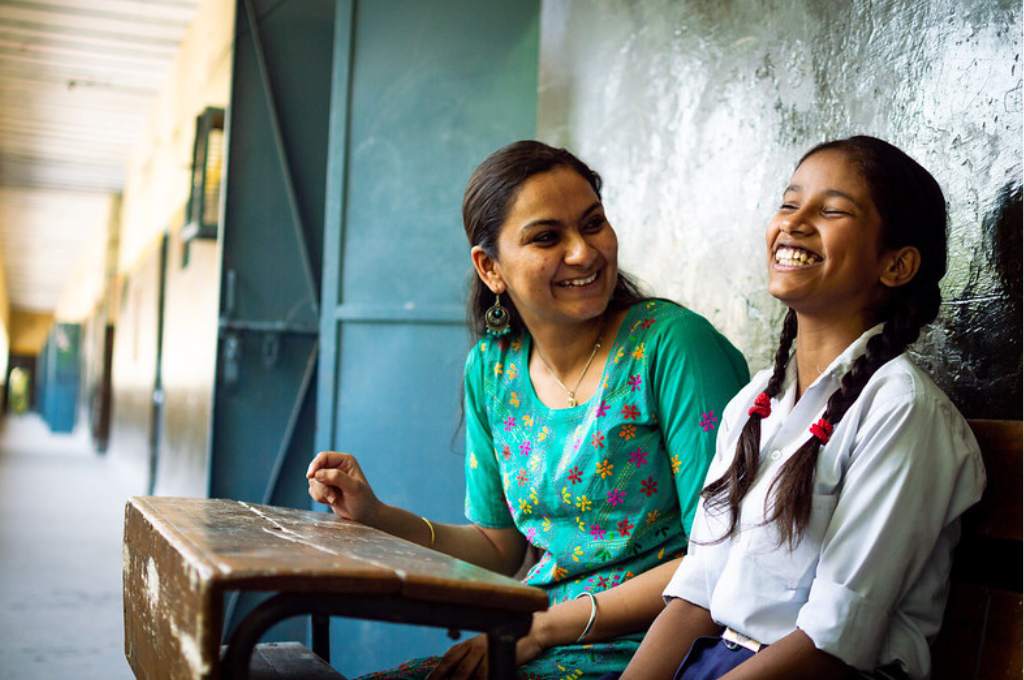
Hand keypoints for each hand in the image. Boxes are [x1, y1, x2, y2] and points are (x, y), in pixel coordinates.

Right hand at [306, 451, 380, 523]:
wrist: (364, 515)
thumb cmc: (363, 500)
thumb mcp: (353, 488)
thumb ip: (336, 477)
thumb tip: (317, 473)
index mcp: (345, 461)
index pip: (323, 457)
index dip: (315, 465)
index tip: (310, 476)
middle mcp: (336, 467)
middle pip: (315, 470)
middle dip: (320, 485)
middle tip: (331, 496)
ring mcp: (329, 478)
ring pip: (313, 481)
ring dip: (321, 493)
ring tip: (334, 499)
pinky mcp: (325, 488)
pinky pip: (313, 490)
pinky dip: (319, 497)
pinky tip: (331, 501)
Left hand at [426, 630, 544, 679]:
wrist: (533, 630)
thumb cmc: (508, 640)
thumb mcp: (486, 644)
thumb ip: (471, 653)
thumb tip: (455, 663)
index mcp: (470, 642)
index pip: (449, 658)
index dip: (438, 671)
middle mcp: (476, 644)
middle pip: (456, 666)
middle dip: (445, 679)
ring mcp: (489, 650)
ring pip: (470, 672)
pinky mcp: (501, 656)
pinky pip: (486, 674)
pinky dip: (482, 679)